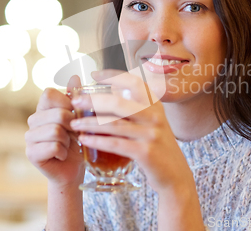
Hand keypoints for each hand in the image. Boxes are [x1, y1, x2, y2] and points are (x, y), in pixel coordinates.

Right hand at [25, 75, 84, 185]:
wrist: (73, 169)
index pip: (48, 93)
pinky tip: (61, 155)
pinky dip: (63, 152)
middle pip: (58, 114)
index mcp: (44, 108)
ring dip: (68, 141)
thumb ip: (76, 97)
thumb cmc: (78, 141)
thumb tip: (75, 76)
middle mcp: (33, 120)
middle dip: (73, 126)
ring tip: (67, 145)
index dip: (66, 102)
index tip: (74, 114)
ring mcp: (29, 137)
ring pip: (56, 130)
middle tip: (74, 135)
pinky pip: (53, 146)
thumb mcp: (80, 117)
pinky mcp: (31, 153)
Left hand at [70, 70, 194, 194]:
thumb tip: (112, 92)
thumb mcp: (153, 124)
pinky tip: (84, 140)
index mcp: (156, 106)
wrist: (176, 176)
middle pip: (118, 102)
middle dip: (93, 100)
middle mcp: (155, 116)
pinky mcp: (146, 152)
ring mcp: (151, 134)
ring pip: (114, 124)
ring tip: (74, 124)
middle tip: (75, 101)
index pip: (134, 82)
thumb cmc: (159, 149)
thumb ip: (137, 109)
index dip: (113, 76)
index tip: (94, 74)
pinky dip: (97, 141)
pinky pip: (115, 143)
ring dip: (90, 123)